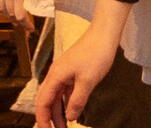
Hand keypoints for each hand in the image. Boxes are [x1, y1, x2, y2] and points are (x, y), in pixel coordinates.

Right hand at [0, 0, 36, 30]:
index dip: (26, 24)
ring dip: (9, 13)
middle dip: (18, 21)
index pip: (20, 15)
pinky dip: (2, 4)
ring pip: (1, 8)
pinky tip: (7, 5)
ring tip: (17, 16)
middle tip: (26, 24)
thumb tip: (37, 0)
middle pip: (10, 13)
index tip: (31, 29)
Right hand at [36, 0, 130, 127]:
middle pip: (48, 100)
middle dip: (51, 117)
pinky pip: (67, 89)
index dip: (43, 118)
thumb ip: (77, 100)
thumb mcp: (88, 81)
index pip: (43, 103)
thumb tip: (69, 117)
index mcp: (55, 77)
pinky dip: (68, 100)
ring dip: (60, 110)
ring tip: (65, 125)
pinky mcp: (74, 69)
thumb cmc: (96, 53)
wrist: (105, 33)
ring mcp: (65, 72)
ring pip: (58, 95)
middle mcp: (56, 74)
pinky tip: (73, 109)